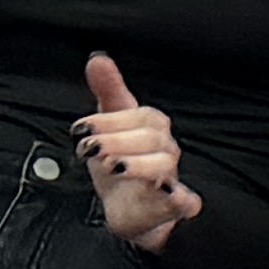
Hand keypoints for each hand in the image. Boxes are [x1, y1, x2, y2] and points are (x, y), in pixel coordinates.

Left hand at [76, 54, 200, 251]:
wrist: (128, 209)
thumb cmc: (121, 163)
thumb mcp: (109, 126)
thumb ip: (107, 91)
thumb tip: (98, 59)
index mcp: (151, 127)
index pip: (138, 115)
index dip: (110, 120)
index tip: (82, 129)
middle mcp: (164, 149)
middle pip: (150, 137)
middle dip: (117, 140)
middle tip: (89, 148)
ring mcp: (169, 178)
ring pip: (164, 165)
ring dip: (140, 164)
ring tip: (115, 166)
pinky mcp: (172, 206)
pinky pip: (187, 201)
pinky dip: (183, 198)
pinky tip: (174, 195)